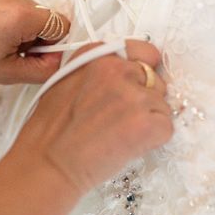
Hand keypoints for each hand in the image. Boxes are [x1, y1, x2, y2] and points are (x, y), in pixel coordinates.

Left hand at [0, 0, 70, 84]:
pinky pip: (7, 2)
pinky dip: (2, 16)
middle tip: (7, 54)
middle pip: (43, 16)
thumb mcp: (6, 74)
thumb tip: (60, 60)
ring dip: (18, 26)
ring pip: (26, 9)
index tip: (33, 56)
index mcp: (19, 16)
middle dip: (34, 36)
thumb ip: (42, 69)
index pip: (61, 24)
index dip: (52, 44)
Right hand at [12, 40, 172, 194]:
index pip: (144, 51)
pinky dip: (153, 140)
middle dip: (145, 99)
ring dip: (148, 121)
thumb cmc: (50, 132)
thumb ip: (98, 72)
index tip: (140, 84)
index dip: (144, 71)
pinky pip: (166, 128)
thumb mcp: (66, 81)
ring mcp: (134, 95)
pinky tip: (127, 145)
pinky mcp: (147, 123)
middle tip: (122, 119)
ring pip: (162, 106)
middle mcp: (118, 68)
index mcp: (97, 55)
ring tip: (118, 135)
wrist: (47, 163)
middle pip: (156, 79)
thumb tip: (125, 77)